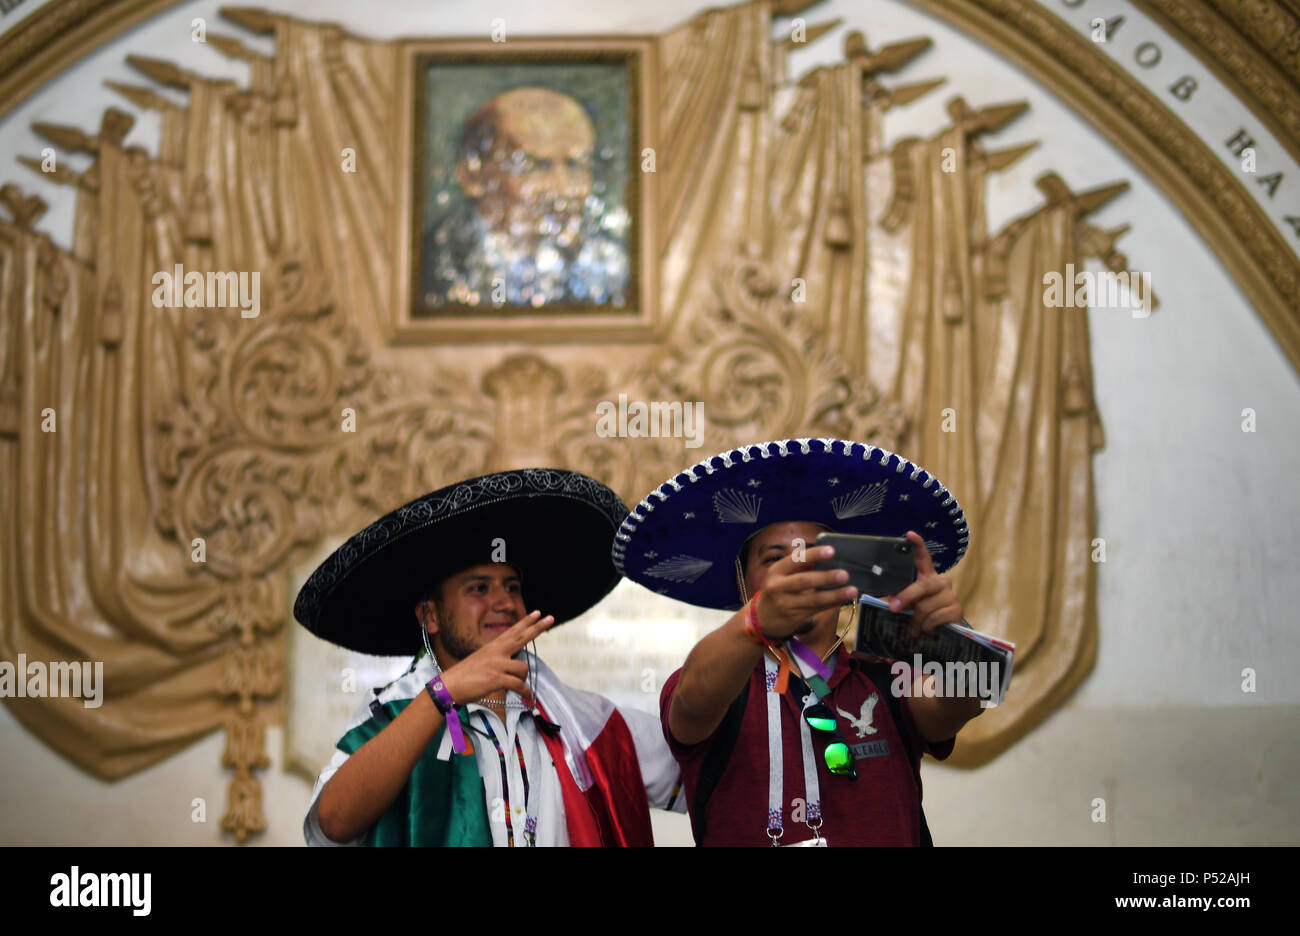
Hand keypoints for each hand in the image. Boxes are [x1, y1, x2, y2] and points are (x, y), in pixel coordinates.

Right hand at [439, 610, 553, 704]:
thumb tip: (512, 663)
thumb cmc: (465, 677)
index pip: (513, 631)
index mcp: (492, 647)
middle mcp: (496, 652)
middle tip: (550, 618)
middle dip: (537, 627)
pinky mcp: (497, 678)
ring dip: (524, 679)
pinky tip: (527, 696)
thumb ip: (497, 658)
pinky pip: (519, 685)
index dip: (526, 622)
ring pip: (523, 668)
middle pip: (521, 636)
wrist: (449, 686)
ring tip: (520, 686)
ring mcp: (497, 664)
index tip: (537, 613)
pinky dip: (525, 692)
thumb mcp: (481, 660)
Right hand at [754, 545, 857, 639]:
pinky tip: (843, 599)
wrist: (762, 619)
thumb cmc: (778, 590)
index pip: (796, 560)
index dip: (814, 555)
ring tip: (852, 590)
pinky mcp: (794, 617)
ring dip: (835, 595)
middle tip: (844, 574)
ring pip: (813, 599)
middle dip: (825, 577)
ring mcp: (786, 604)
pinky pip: (817, 609)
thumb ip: (801, 567)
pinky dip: (831, 603)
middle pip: (804, 581)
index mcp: (777, 571)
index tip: (831, 550)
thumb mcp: (781, 575)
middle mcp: (778, 587)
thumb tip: (829, 557)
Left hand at [886, 531, 962, 638]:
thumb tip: (891, 600)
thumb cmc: (924, 614)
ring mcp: (950, 595)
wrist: (945, 633)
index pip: (924, 558)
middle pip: (922, 586)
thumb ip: (902, 598)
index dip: (918, 545)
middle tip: (894, 608)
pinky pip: (934, 618)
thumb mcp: (912, 604)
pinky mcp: (957, 609)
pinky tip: (928, 629)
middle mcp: (941, 582)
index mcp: (928, 578)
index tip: (910, 534)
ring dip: (917, 620)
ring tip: (917, 625)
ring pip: (925, 606)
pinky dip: (926, 626)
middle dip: (906, 597)